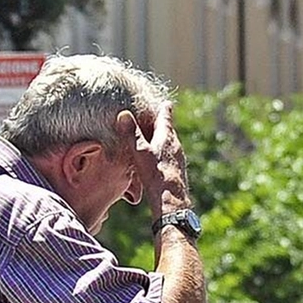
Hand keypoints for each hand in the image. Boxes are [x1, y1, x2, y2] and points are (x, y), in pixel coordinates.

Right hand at [117, 103, 189, 218]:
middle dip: (164, 124)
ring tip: (157, 138)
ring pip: (171, 145)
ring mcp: (178, 160)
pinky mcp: (177, 171)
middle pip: (170, 131)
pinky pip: (170, 157)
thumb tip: (124, 114)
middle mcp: (176, 147)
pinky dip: (164, 153)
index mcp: (167, 138)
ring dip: (164, 139)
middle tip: (160, 118)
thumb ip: (132, 134)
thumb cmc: (156, 174)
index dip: (165, 109)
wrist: (171, 200)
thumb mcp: (140, 152)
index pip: (166, 118)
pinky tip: (158, 161)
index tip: (167, 102)